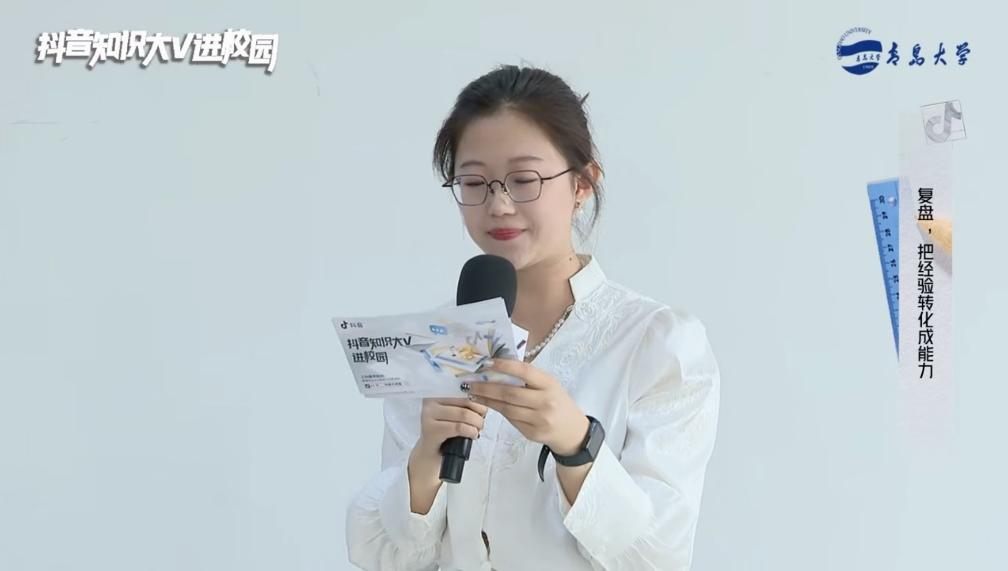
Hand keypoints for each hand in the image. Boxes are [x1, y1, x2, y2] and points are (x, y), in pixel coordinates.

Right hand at [414, 397, 488, 463]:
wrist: (432, 452)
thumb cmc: (447, 432)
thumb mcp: (456, 413)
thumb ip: (465, 403)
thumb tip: (485, 398)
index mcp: (438, 392)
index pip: (464, 390)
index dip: (479, 400)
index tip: (483, 411)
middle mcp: (431, 400)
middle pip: (466, 401)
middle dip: (479, 413)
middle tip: (481, 422)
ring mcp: (428, 414)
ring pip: (463, 414)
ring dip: (477, 423)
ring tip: (477, 429)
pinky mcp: (431, 429)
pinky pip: (459, 427)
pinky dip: (471, 431)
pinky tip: (473, 435)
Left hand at [466, 359, 588, 455]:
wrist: (571, 430)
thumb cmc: (556, 401)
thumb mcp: (549, 385)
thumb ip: (528, 378)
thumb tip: (498, 367)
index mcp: (549, 384)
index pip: (524, 371)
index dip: (504, 366)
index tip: (486, 363)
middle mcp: (545, 401)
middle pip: (510, 393)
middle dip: (486, 388)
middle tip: (470, 383)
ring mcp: (539, 419)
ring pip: (507, 408)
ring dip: (487, 401)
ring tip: (473, 394)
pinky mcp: (532, 433)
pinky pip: (511, 420)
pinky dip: (498, 411)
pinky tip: (488, 405)